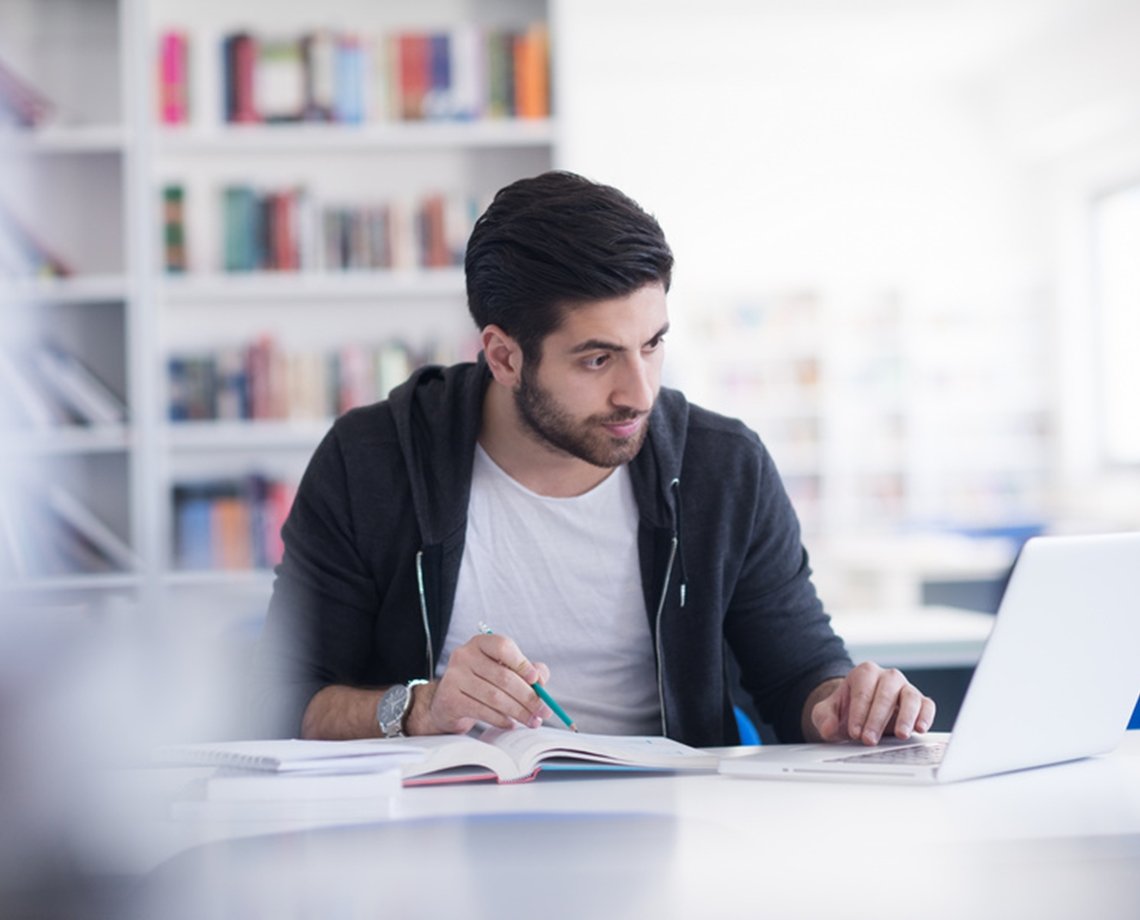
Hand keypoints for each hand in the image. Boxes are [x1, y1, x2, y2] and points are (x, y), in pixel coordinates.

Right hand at [407, 633, 552, 735]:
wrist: (448, 703)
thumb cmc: (483, 683)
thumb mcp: (505, 671)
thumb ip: (528, 671)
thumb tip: (541, 679)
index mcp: (480, 643)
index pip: (503, 647)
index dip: (522, 663)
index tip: (537, 681)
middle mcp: (464, 655)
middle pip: (503, 676)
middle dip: (528, 697)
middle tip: (544, 712)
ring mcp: (454, 676)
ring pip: (495, 696)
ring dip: (518, 712)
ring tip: (532, 721)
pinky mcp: (450, 698)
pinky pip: (482, 711)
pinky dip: (501, 720)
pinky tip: (511, 724)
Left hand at [809, 662, 935, 744]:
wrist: (859, 715)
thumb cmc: (845, 711)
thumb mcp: (827, 713)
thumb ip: (824, 718)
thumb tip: (829, 728)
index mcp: (864, 673)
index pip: (863, 691)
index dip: (858, 713)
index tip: (854, 732)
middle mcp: (887, 677)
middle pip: (885, 693)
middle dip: (877, 719)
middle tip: (869, 740)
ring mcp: (905, 688)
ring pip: (910, 696)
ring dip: (906, 716)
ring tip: (901, 734)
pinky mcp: (920, 702)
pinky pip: (927, 705)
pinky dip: (926, 716)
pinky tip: (920, 728)